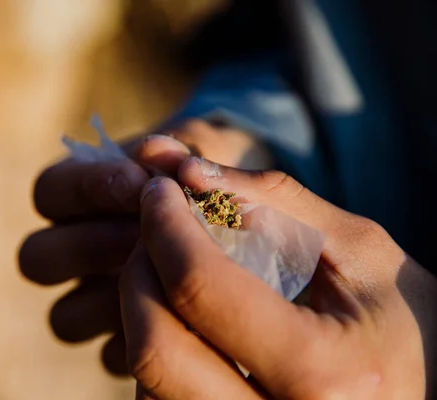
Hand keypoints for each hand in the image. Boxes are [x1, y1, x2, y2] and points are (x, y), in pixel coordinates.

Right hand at [19, 120, 272, 374]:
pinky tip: (186, 312)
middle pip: (37, 258)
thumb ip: (195, 152)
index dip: (89, 186)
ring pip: (64, 316)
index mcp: (78, 197)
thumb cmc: (213, 179)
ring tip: (170, 274)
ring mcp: (94, 302)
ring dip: (114, 295)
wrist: (247, 218)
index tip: (143, 182)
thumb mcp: (212, 153)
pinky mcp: (123, 343)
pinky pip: (110, 354)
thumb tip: (173, 161)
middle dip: (94, 243)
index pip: (49, 191)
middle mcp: (74, 253)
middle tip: (147, 235)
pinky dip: (145, 333)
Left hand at [120, 157, 436, 398]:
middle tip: (156, 228)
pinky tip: (186, 316)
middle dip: (139, 271)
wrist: (433, 392)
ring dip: (144, 309)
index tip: (159, 190)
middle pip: (156, 347)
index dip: (164, 225)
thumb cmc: (410, 320)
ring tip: (173, 269)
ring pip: (148, 381)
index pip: (201, 288)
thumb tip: (181, 165)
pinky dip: (160, 347)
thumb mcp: (358, 249)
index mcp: (323, 374)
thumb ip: (272, 199)